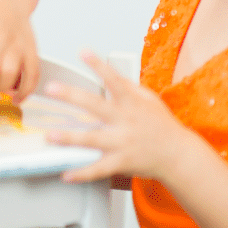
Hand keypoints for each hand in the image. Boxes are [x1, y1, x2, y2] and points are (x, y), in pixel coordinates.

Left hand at [44, 51, 198, 182]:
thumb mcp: (149, 99)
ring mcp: (122, 143)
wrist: (179, 156)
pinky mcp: (121, 162)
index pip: (113, 80)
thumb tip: (110, 72)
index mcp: (131, 103)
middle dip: (71, 96)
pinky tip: (66, 175)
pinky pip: (99, 169)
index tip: (83, 52)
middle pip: (95, 106)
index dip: (99, 65)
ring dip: (69, 138)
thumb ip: (128, 86)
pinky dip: (82, 173)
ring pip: (92, 139)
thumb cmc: (162, 125)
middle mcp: (125, 121)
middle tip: (51, 88)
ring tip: (49, 136)